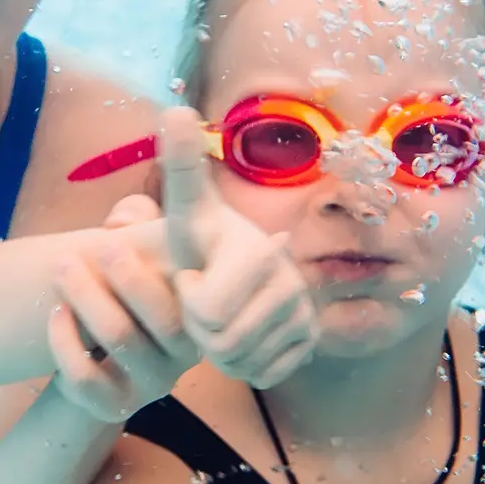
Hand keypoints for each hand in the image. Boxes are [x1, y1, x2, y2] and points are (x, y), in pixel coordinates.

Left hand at [47, 197, 195, 422]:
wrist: (97, 356)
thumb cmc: (124, 291)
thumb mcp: (139, 248)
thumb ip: (138, 219)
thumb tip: (125, 217)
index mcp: (200, 314)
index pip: (194, 295)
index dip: (155, 270)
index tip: (114, 241)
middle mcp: (186, 354)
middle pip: (163, 318)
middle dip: (125, 278)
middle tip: (94, 248)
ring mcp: (152, 383)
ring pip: (121, 338)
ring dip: (87, 296)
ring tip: (62, 268)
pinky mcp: (116, 406)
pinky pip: (87, 376)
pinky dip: (65, 340)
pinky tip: (55, 313)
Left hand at [160, 108, 318, 388]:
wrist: (231, 270)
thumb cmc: (202, 242)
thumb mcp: (186, 209)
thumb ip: (180, 165)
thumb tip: (175, 108)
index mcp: (261, 252)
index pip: (206, 310)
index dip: (189, 299)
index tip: (194, 274)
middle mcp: (293, 283)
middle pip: (222, 342)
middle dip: (201, 328)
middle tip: (203, 299)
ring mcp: (306, 315)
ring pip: (241, 362)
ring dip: (219, 348)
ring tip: (218, 315)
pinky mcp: (309, 343)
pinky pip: (261, 375)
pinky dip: (242, 364)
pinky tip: (239, 335)